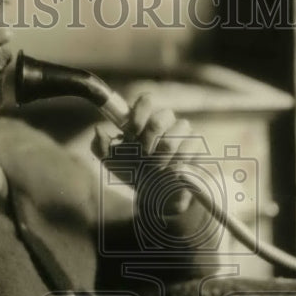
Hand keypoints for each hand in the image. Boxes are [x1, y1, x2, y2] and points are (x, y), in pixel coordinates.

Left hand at [92, 93, 196, 214]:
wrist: (158, 194)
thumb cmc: (134, 172)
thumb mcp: (113, 163)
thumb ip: (101, 147)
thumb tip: (99, 130)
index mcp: (144, 119)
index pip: (146, 101)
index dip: (139, 114)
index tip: (131, 132)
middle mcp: (164, 121)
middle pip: (160, 118)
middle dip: (148, 142)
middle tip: (143, 156)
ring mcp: (183, 132)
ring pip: (172, 139)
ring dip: (160, 159)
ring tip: (156, 170)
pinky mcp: (197, 146)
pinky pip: (188, 149)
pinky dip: (175, 165)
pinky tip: (171, 172)